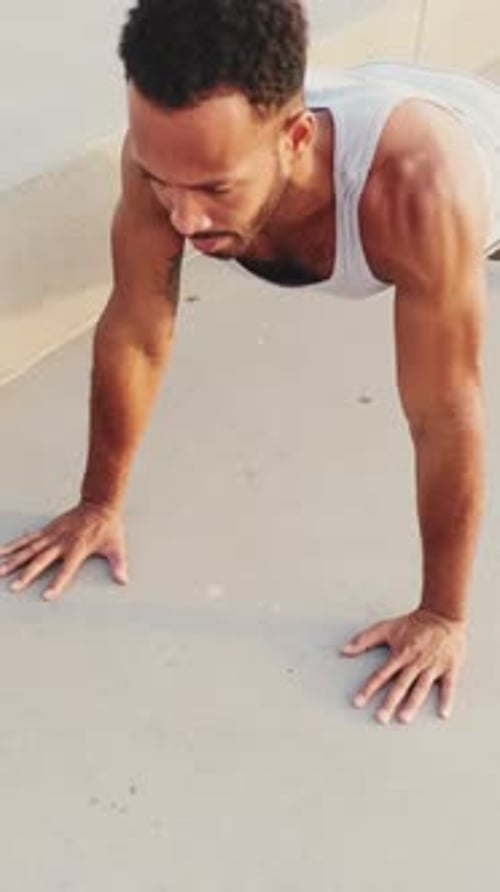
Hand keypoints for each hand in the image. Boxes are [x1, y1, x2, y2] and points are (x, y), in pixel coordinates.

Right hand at [0, 501, 127, 600]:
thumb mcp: (116, 545)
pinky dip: (13, 545)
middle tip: (14, 587)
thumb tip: (124, 580)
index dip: (58, 583)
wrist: (99, 504)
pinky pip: (27, 539)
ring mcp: (52, 535)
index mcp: (78, 548)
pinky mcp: (46, 530)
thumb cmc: (108, 527)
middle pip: (41, 560)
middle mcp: (61, 542)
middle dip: (27, 574)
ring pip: (29, 549)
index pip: (67, 569)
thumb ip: (118, 564)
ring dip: (13, 560)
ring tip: (0, 570)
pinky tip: (0, 552)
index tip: (47, 596)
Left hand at [341, 608, 466, 724]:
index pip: (380, 674)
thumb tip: (344, 650)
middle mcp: (415, 661)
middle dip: (389, 702)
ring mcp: (433, 665)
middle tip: (380, 718)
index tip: (357, 702)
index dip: (368, 688)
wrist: (443, 614)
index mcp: (400, 653)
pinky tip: (443, 714)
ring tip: (404, 718)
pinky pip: (449, 686)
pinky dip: (447, 699)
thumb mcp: (387, 628)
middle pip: (400, 684)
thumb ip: (364, 639)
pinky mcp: (450, 667)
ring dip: (413, 704)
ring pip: (421, 687)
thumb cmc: (413, 623)